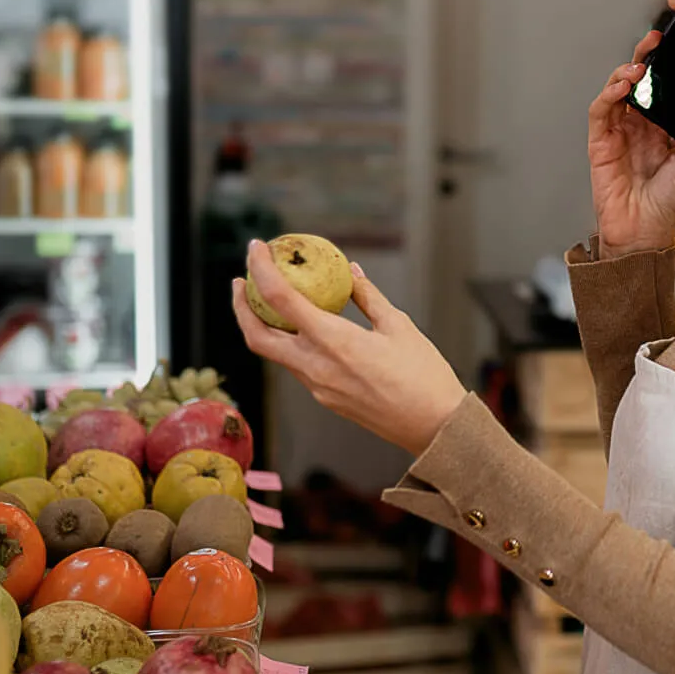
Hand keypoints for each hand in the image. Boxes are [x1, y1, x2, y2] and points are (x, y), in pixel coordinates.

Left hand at [232, 241, 467, 456]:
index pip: (280, 298)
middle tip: (242, 280)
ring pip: (273, 354)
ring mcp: (317, 387)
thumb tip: (350, 272)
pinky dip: (290, 342)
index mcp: (333, 340)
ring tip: (268, 301)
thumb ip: (368, 297)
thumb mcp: (398, 325)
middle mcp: (315, 366)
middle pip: (256, 336)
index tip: (256, 248)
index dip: (261, 269)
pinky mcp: (325, 398)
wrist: (433, 425)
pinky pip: (297, 366)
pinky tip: (304, 328)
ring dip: (262, 325)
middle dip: (241, 306)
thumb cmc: (423, 374)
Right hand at [590, 30, 674, 257]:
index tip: (674, 45)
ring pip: (615, 90)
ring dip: (624, 73)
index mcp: (659, 127)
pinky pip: (600, 112)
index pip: (660, 87)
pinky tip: (623, 86)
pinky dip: (608, 95)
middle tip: (654, 40)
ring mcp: (617, 132)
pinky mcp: (600, 143)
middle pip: (635, 81)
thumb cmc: (666, 204)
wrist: (643, 233)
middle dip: (642, 57)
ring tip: (639, 66)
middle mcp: (637, 125)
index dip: (664, 64)